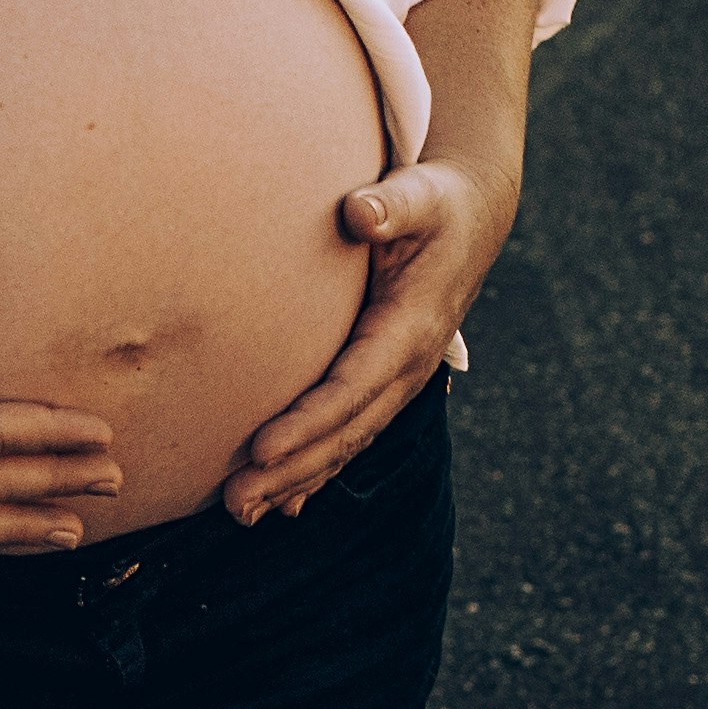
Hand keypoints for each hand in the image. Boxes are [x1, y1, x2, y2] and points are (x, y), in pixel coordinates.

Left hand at [221, 155, 515, 521]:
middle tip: (234, 502)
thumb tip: (361, 211)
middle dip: (290, 471)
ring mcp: (400, 382)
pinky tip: (283, 504)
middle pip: (344, 433)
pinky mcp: (386, 383)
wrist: (473, 218)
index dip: (307, 423)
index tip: (260, 449)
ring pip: (345, 444)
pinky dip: (316, 471)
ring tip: (241, 513)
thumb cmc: (436, 203)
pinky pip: (350, 435)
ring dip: (296, 482)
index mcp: (410, 331)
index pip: (351, 388)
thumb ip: (391, 204)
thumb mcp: (419, 195)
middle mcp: (408, 369)